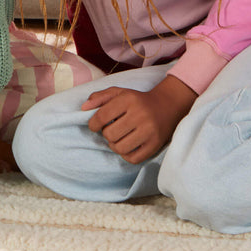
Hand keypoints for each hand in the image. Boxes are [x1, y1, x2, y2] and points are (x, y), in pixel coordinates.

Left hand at [82, 76, 196, 163]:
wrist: (167, 106)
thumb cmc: (137, 100)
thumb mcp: (119, 92)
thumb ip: (99, 98)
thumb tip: (83, 108)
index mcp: (128, 100)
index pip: (102, 116)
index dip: (93, 124)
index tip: (94, 125)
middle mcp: (140, 115)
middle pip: (110, 134)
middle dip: (106, 134)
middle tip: (111, 130)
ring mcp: (149, 131)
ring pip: (119, 148)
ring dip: (114, 145)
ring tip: (118, 138)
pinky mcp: (155, 145)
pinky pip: (132, 158)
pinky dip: (125, 154)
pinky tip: (127, 145)